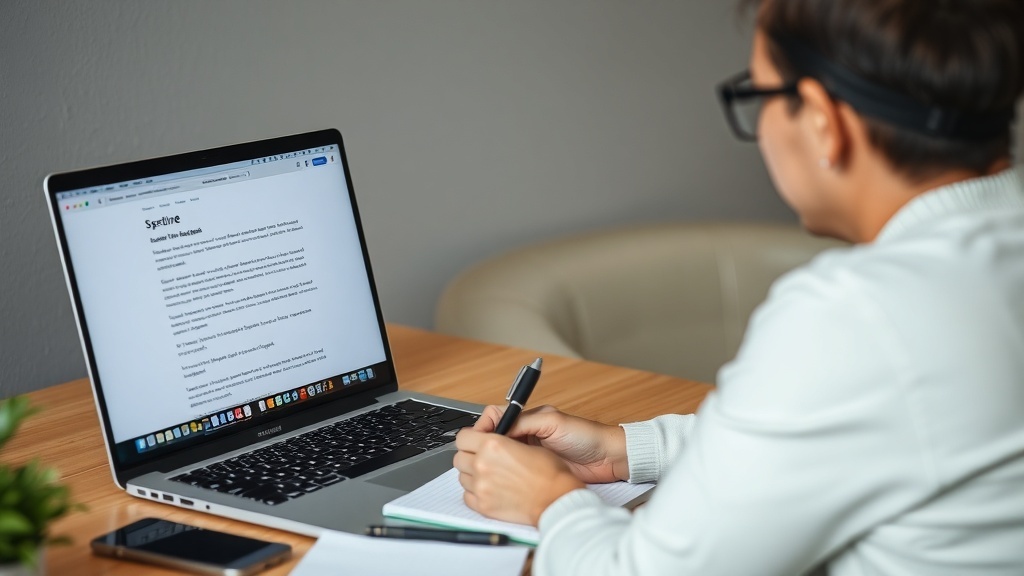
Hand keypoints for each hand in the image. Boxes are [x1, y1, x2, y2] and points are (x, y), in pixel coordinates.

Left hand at [454, 428, 584, 525]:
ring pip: (462, 477)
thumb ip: (502, 439)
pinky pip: (467, 496)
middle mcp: (482, 464)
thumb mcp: (528, 442)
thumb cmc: (550, 473)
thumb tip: (490, 437)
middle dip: (469, 456)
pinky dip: (476, 492)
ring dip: (473, 474)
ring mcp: (481, 487)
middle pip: (459, 457)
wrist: (557, 500)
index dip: (470, 437)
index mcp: (492, 444)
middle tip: (483, 458)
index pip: (463, 436)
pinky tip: (490, 489)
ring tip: (491, 475)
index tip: (476, 441)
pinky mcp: (483, 506)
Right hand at [473, 405, 628, 483]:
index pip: (496, 417)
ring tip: (490, 468)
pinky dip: (505, 473)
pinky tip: (503, 479)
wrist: (608, 458)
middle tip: (480, 456)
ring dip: (493, 460)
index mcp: (528, 418)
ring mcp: (530, 453)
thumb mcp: (553, 422)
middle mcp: (526, 433)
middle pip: (494, 436)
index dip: (484, 427)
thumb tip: (500, 428)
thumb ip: (526, 422)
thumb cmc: (586, 436)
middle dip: (484, 445)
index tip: (479, 440)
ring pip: (501, 454)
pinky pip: (513, 469)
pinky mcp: (534, 470)